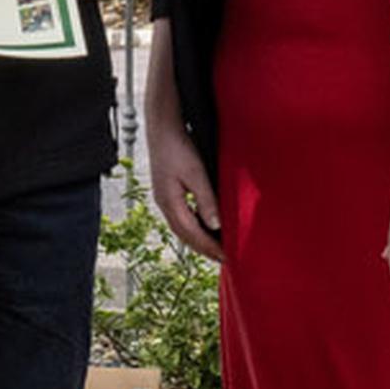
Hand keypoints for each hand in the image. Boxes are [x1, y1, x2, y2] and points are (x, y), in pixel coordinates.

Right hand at [146, 114, 225, 259]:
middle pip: (185, 236)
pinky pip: (181, 218)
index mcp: (170, 202)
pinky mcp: (167, 193)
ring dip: (199, 240)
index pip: (192, 233)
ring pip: (182, 228)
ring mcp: (164, 199)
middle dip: (204, 249)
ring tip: (216, 249)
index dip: (209, 247)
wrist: (162, 128)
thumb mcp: (196, 173)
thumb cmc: (179, 147)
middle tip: (224, 260)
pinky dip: (194, 228)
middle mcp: (164, 204)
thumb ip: (206, 199)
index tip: (226, 257)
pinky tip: (205, 227)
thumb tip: (216, 226)